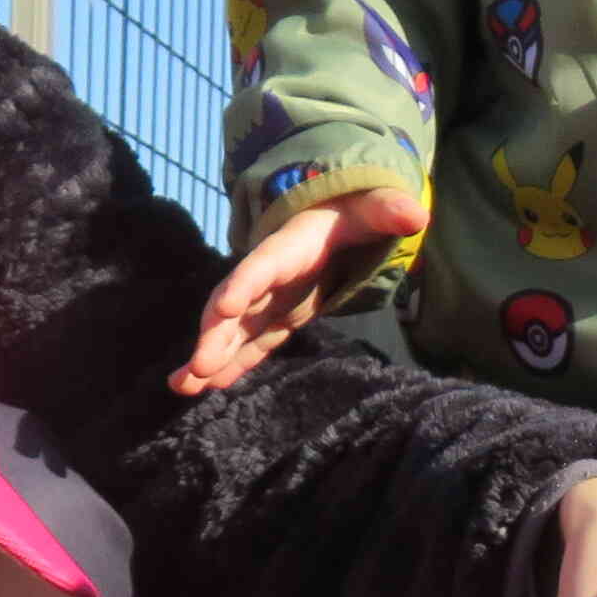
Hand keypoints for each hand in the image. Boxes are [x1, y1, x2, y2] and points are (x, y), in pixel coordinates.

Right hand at [173, 186, 429, 397]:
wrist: (329, 218)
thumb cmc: (348, 213)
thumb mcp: (368, 209)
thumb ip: (386, 211)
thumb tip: (414, 215)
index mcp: (286, 248)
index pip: (262, 267)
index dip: (244, 285)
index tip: (223, 308)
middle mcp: (267, 276)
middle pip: (236, 307)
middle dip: (214, 337)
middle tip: (197, 367)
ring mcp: (265, 300)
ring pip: (232, 331)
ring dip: (209, 357)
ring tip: (182, 386)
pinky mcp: (272, 319)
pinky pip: (248, 345)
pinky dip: (228, 365)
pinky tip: (202, 387)